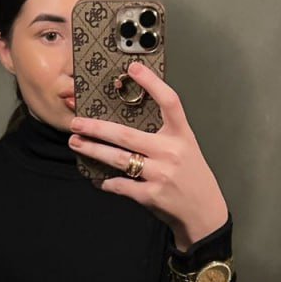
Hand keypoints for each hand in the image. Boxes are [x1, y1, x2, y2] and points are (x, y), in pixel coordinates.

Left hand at [67, 61, 229, 250]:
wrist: (204, 213)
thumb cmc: (192, 177)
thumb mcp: (186, 148)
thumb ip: (164, 134)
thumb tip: (128, 121)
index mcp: (182, 136)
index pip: (169, 102)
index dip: (152, 83)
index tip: (133, 69)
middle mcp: (171, 152)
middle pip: (126, 135)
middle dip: (96, 128)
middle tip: (77, 122)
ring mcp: (161, 175)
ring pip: (118, 159)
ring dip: (93, 150)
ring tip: (76, 143)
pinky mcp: (151, 195)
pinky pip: (120, 185)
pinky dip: (105, 181)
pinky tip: (96, 177)